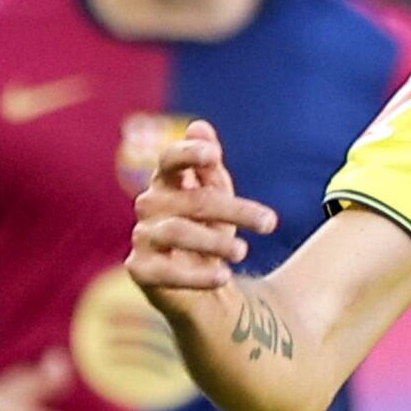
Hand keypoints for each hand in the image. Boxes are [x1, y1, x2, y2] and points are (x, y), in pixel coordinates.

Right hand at [124, 122, 278, 314]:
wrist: (202, 283)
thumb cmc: (209, 229)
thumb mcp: (217, 196)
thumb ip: (210, 167)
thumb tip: (199, 127)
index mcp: (168, 181)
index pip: (170, 159)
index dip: (188, 154)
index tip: (213, 155)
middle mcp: (150, 205)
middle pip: (193, 200)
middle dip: (234, 210)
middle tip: (270, 222)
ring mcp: (142, 236)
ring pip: (178, 232)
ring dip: (215, 241)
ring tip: (243, 251)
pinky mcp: (140, 270)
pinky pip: (164, 272)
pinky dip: (196, 275)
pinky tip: (223, 277)